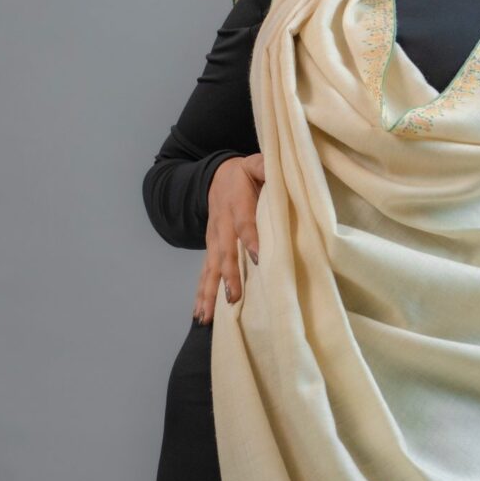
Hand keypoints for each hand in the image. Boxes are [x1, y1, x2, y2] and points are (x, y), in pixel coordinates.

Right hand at [193, 153, 265, 322]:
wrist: (215, 176)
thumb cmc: (243, 174)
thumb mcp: (256, 164)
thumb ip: (265, 167)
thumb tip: (278, 171)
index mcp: (237, 204)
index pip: (244, 223)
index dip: (250, 239)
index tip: (257, 258)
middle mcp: (222, 225)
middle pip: (225, 253)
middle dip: (228, 276)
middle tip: (232, 298)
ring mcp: (214, 239)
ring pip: (211, 268)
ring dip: (208, 292)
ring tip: (206, 316)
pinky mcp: (211, 249)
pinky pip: (205, 272)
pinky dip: (202, 293)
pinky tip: (200, 313)